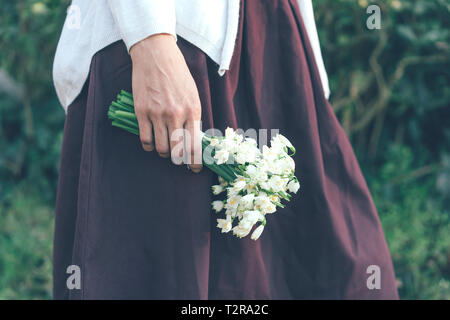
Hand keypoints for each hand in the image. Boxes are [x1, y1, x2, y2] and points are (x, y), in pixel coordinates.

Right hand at [130, 34, 202, 172]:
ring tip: (165, 150)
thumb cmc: (178, 74)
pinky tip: (152, 144)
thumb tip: (194, 139)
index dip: (196, 162)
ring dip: (164, 153)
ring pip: (162, 148)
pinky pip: (145, 139)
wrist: (156, 56)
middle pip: (178, 151)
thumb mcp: (193, 94)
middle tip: (178, 161)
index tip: (195, 169)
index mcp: (193, 110)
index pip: (196, 145)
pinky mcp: (142, 112)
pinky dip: (149, 146)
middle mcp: (176, 114)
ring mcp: (158, 114)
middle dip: (179, 161)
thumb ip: (193, 116)